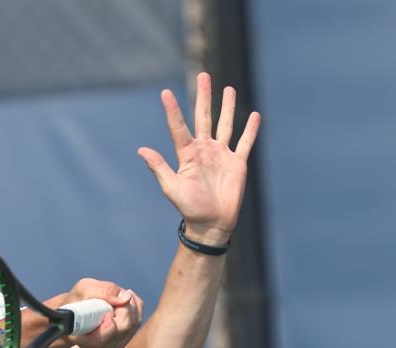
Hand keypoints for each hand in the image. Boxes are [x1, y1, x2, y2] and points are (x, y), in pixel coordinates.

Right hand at [61, 279, 143, 347]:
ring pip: (133, 324)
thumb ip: (103, 291)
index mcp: (82, 338)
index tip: (108, 309)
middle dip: (125, 305)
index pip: (102, 338)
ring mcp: (111, 347)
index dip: (110, 322)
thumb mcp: (83, 288)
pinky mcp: (121, 342)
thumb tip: (125, 298)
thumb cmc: (77, 299)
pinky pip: (136, 323)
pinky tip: (123, 301)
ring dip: (130, 305)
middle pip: (124, 327)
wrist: (74, 311)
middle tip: (116, 293)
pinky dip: (134, 308)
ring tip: (117, 296)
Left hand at [137, 72, 260, 244]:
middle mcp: (204, 150)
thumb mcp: (172, 187)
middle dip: (204, 97)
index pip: (178, 127)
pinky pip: (245, 143)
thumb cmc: (189, 208)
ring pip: (225, 125)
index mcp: (187, 154)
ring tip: (227, 88)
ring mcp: (222, 155)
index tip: (165, 93)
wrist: (211, 224)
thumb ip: (159, 167)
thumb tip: (141, 150)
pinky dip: (250, 130)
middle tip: (204, 76)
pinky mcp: (238, 163)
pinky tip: (254, 114)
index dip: (172, 110)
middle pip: (204, 117)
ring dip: (227, 107)